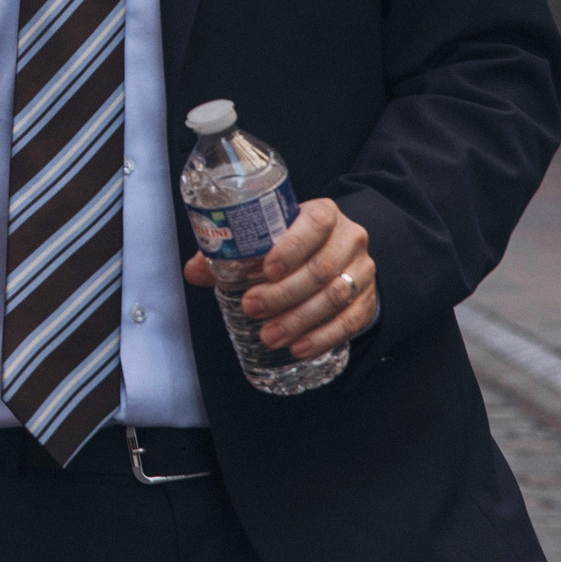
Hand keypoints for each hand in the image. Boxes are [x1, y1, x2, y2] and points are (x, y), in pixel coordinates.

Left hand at [183, 196, 376, 357]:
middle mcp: (349, 239)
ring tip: (269, 335)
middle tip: (252, 308)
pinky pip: (351, 321)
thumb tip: (193, 271)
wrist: (339, 255)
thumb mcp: (268, 240)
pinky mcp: (367, 299)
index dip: (292, 247)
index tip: (266, 270)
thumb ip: (231, 252)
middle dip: (283, 293)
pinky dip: (324, 336)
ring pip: (335, 296)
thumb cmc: (293, 246)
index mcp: (323, 214)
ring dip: (299, 319)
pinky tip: (300, 347)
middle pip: (321, 267)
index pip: (315, 223)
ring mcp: (362, 270)